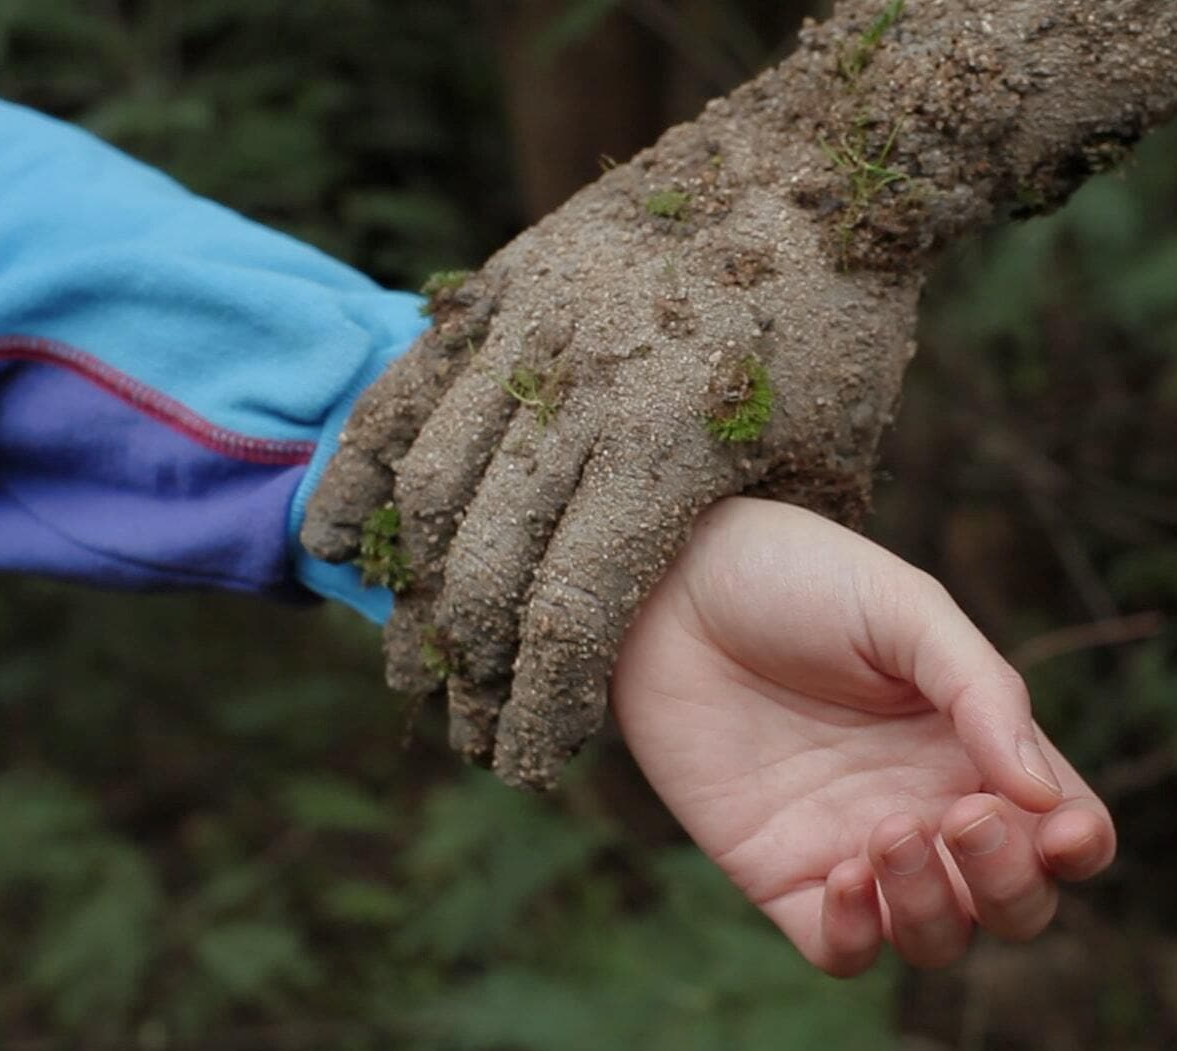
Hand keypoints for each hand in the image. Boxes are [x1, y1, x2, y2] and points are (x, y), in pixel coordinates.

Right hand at [298, 116, 921, 789]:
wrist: (813, 161)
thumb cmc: (841, 327)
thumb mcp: (830, 458)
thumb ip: (762, 552)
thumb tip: (723, 639)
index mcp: (670, 455)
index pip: (573, 616)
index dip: (541, 704)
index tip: (527, 763)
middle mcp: (583, 398)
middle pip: (489, 567)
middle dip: (470, 668)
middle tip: (462, 724)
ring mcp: (531, 334)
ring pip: (434, 487)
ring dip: (415, 586)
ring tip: (413, 654)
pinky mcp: (502, 288)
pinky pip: (405, 390)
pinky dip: (359, 470)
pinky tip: (335, 539)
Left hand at [610, 497, 1115, 975]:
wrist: (669, 585)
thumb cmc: (798, 577)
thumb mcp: (905, 609)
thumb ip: (982, 692)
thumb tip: (1042, 795)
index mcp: (976, 744)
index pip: (1064, 827)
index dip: (1080, 847)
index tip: (1063, 830)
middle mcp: (930, 806)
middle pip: (1014, 902)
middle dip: (1011, 884)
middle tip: (962, 817)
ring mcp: (858, 847)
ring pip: (938, 937)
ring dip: (934, 908)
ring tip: (888, 830)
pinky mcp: (781, 875)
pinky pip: (842, 952)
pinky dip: (858, 936)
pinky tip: (844, 872)